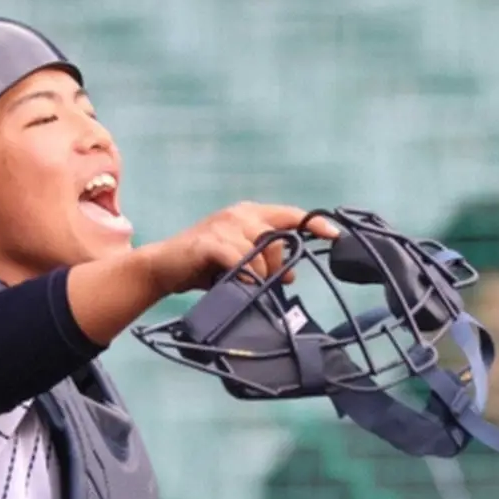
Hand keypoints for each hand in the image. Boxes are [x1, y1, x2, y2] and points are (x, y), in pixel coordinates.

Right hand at [142, 202, 340, 295]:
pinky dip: (244, 275)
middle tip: (270, 282)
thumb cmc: (203, 267)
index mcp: (250, 214)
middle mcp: (239, 213)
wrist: (163, 268)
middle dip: (277, 264)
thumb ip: (265, 264)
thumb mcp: (240, 264)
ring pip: (260, 250)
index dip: (314, 224)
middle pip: (277, 237)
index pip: (290, 215)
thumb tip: (290, 274)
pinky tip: (238, 284)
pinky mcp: (210, 242)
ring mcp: (224, 224)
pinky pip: (240, 260)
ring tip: (245, 284)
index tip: (335, 235)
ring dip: (258, 274)